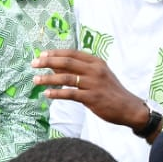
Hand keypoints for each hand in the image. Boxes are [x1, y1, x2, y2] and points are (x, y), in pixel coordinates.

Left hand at [32, 49, 148, 130]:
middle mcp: (95, 70)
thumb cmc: (110, 91)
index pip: (72, 53)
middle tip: (33, 64)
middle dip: (47, 62)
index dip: (55, 53)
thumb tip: (56, 65)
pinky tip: (47, 94)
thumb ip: (79, 70)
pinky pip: (70, 94)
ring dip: (48, 78)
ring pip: (66, 77)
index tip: (41, 55)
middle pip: (66, 62)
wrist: (128, 108)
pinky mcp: (92, 98)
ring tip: (36, 80)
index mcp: (96, 62)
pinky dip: (57, 93)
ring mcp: (94, 83)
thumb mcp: (98, 75)